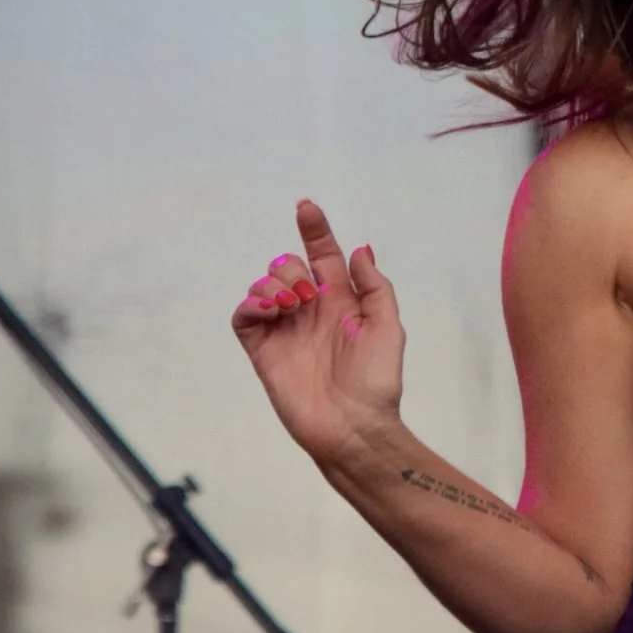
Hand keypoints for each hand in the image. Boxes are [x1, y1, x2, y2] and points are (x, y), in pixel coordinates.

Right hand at [231, 198, 403, 465]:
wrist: (352, 426)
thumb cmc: (376, 381)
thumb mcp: (388, 328)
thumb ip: (374, 287)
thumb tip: (359, 250)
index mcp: (342, 302)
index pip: (324, 257)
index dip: (315, 231)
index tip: (306, 206)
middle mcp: (311, 311)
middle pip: (288, 266)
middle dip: (293, 268)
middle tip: (308, 295)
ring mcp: (285, 330)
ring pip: (265, 285)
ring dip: (274, 284)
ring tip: (291, 305)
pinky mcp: (263, 350)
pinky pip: (245, 315)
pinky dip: (252, 303)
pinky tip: (272, 311)